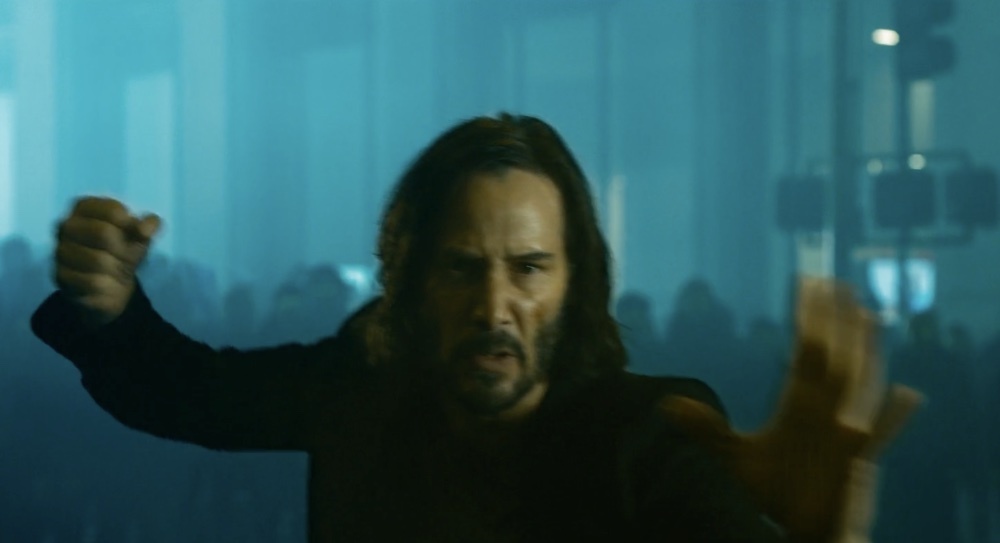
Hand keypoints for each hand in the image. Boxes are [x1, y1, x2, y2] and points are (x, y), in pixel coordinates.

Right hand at [54, 196, 160, 325]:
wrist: (109, 285)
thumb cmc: (123, 250)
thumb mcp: (139, 237)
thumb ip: (147, 227)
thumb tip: (150, 225)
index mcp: (85, 207)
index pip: (112, 210)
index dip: (131, 225)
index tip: (138, 235)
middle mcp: (67, 225)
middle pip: (103, 233)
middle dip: (124, 249)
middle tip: (129, 258)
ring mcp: (60, 250)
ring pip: (97, 260)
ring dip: (117, 268)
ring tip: (118, 270)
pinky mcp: (60, 275)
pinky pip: (91, 281)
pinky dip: (108, 284)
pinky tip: (109, 283)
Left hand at [661, 277, 922, 541]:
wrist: (799, 529)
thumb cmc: (774, 493)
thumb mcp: (733, 457)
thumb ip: (706, 429)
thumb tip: (666, 404)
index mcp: (798, 406)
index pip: (806, 352)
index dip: (810, 319)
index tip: (811, 283)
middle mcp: (823, 412)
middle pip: (833, 358)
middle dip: (836, 324)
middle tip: (839, 283)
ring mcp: (843, 435)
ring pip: (857, 385)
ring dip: (864, 354)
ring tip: (868, 317)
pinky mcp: (857, 464)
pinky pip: (881, 438)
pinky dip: (893, 418)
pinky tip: (908, 393)